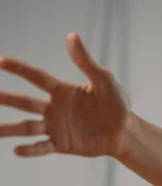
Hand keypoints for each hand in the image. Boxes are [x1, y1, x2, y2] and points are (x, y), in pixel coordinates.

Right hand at [0, 33, 130, 157]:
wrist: (126, 131)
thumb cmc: (117, 104)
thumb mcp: (104, 81)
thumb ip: (86, 62)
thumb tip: (71, 36)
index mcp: (62, 91)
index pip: (36, 77)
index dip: (19, 69)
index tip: (0, 61)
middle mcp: (54, 108)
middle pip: (25, 103)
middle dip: (7, 98)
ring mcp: (56, 127)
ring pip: (27, 127)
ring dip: (8, 128)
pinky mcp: (62, 144)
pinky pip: (42, 147)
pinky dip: (30, 150)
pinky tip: (17, 150)